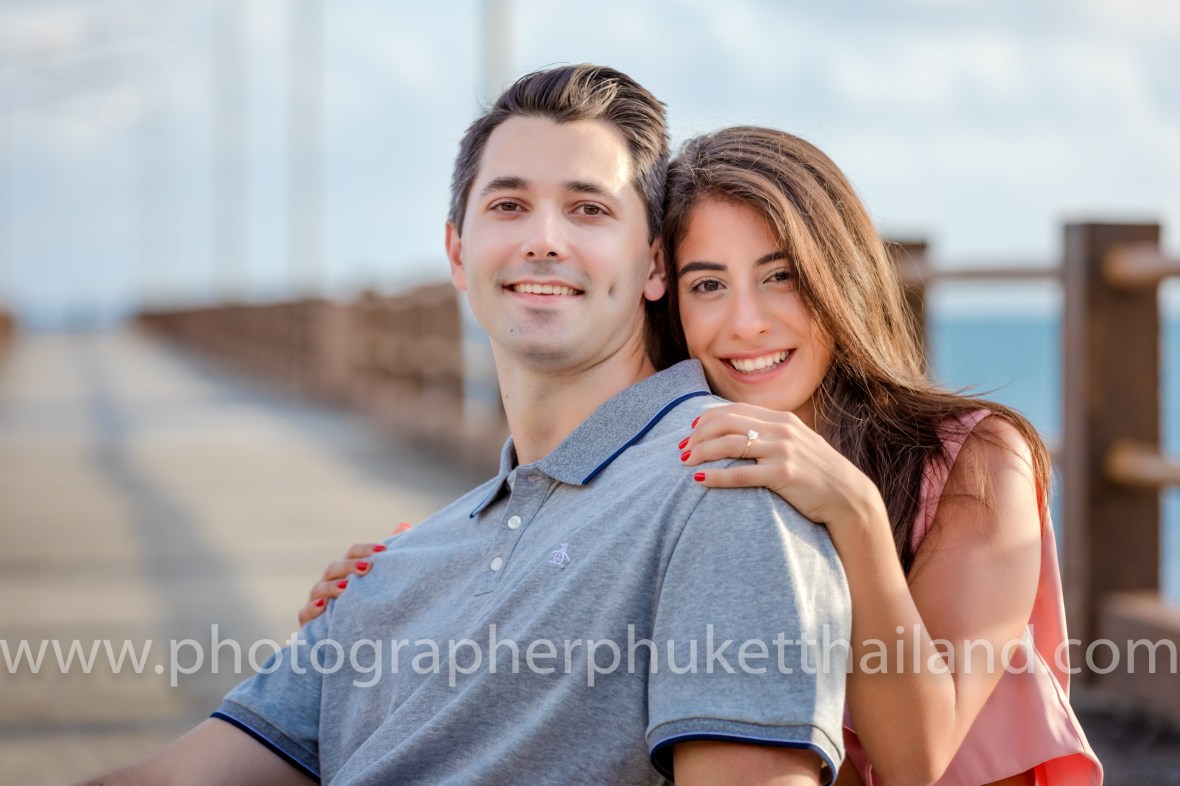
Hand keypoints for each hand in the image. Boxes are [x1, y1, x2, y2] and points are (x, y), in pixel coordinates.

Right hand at [296, 522, 411, 625]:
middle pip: (335, 567)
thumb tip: (405, 525)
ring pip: (318, 588)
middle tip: (367, 567)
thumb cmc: (366, 603)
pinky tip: (323, 607)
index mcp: (347, 570)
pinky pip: (305, 613)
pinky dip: (312, 609)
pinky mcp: (309, 622)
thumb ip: (389, 556)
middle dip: (350, 566)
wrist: (351, 639)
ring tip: (347, 588)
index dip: (366, 550)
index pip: (353, 553)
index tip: (384, 551)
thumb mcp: (379, 580)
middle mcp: (329, 582)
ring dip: (331, 587)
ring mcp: (317, 600)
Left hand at [681, 403, 883, 532]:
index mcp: (781, 419)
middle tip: (681, 450)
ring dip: (701, 452)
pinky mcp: (783, 474)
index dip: (706, 420)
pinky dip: (716, 476)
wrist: (848, 498)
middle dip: (698, 435)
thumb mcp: (796, 444)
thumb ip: (770, 434)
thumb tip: (736, 434)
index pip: (733, 411)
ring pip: (729, 445)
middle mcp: (781, 430)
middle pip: (726, 424)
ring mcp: (783, 451)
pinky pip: (741, 474)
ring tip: (684, 463)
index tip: (689, 433)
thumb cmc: (817, 474)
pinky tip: (699, 480)